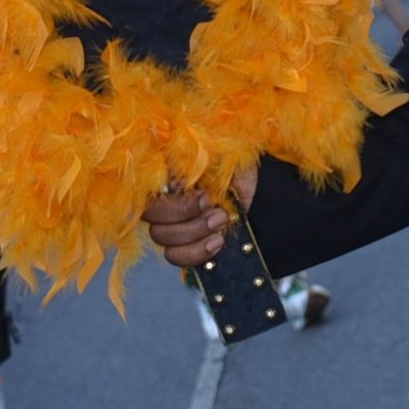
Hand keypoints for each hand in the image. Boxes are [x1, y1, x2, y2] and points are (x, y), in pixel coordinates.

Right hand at [142, 168, 257, 268]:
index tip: (204, 196)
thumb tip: (174, 177)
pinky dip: (197, 252)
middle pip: (152, 216)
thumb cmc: (237, 166)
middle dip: (186, 215)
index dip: (173, 198)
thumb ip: (191, 159)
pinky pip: (176, 256)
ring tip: (222, 222)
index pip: (146, 189)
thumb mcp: (217, 152)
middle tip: (215, 209)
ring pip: (162, 237)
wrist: (262, 192)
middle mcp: (165, 197)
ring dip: (195, 232)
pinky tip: (218, 241)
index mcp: (166, 172)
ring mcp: (173, 223)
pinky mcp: (185, 245)